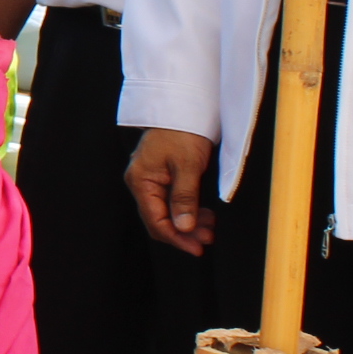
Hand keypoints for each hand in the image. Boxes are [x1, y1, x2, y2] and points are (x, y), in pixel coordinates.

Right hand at [127, 129, 217, 256]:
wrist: (184, 105)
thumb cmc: (183, 130)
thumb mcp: (188, 166)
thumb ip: (185, 198)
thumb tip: (183, 227)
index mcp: (142, 181)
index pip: (155, 220)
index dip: (176, 238)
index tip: (196, 248)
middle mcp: (142, 182)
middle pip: (159, 219)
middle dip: (184, 232)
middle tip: (208, 238)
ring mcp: (151, 180)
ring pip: (167, 212)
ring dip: (188, 222)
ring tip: (210, 228)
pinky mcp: (162, 176)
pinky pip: (171, 201)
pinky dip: (188, 210)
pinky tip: (204, 214)